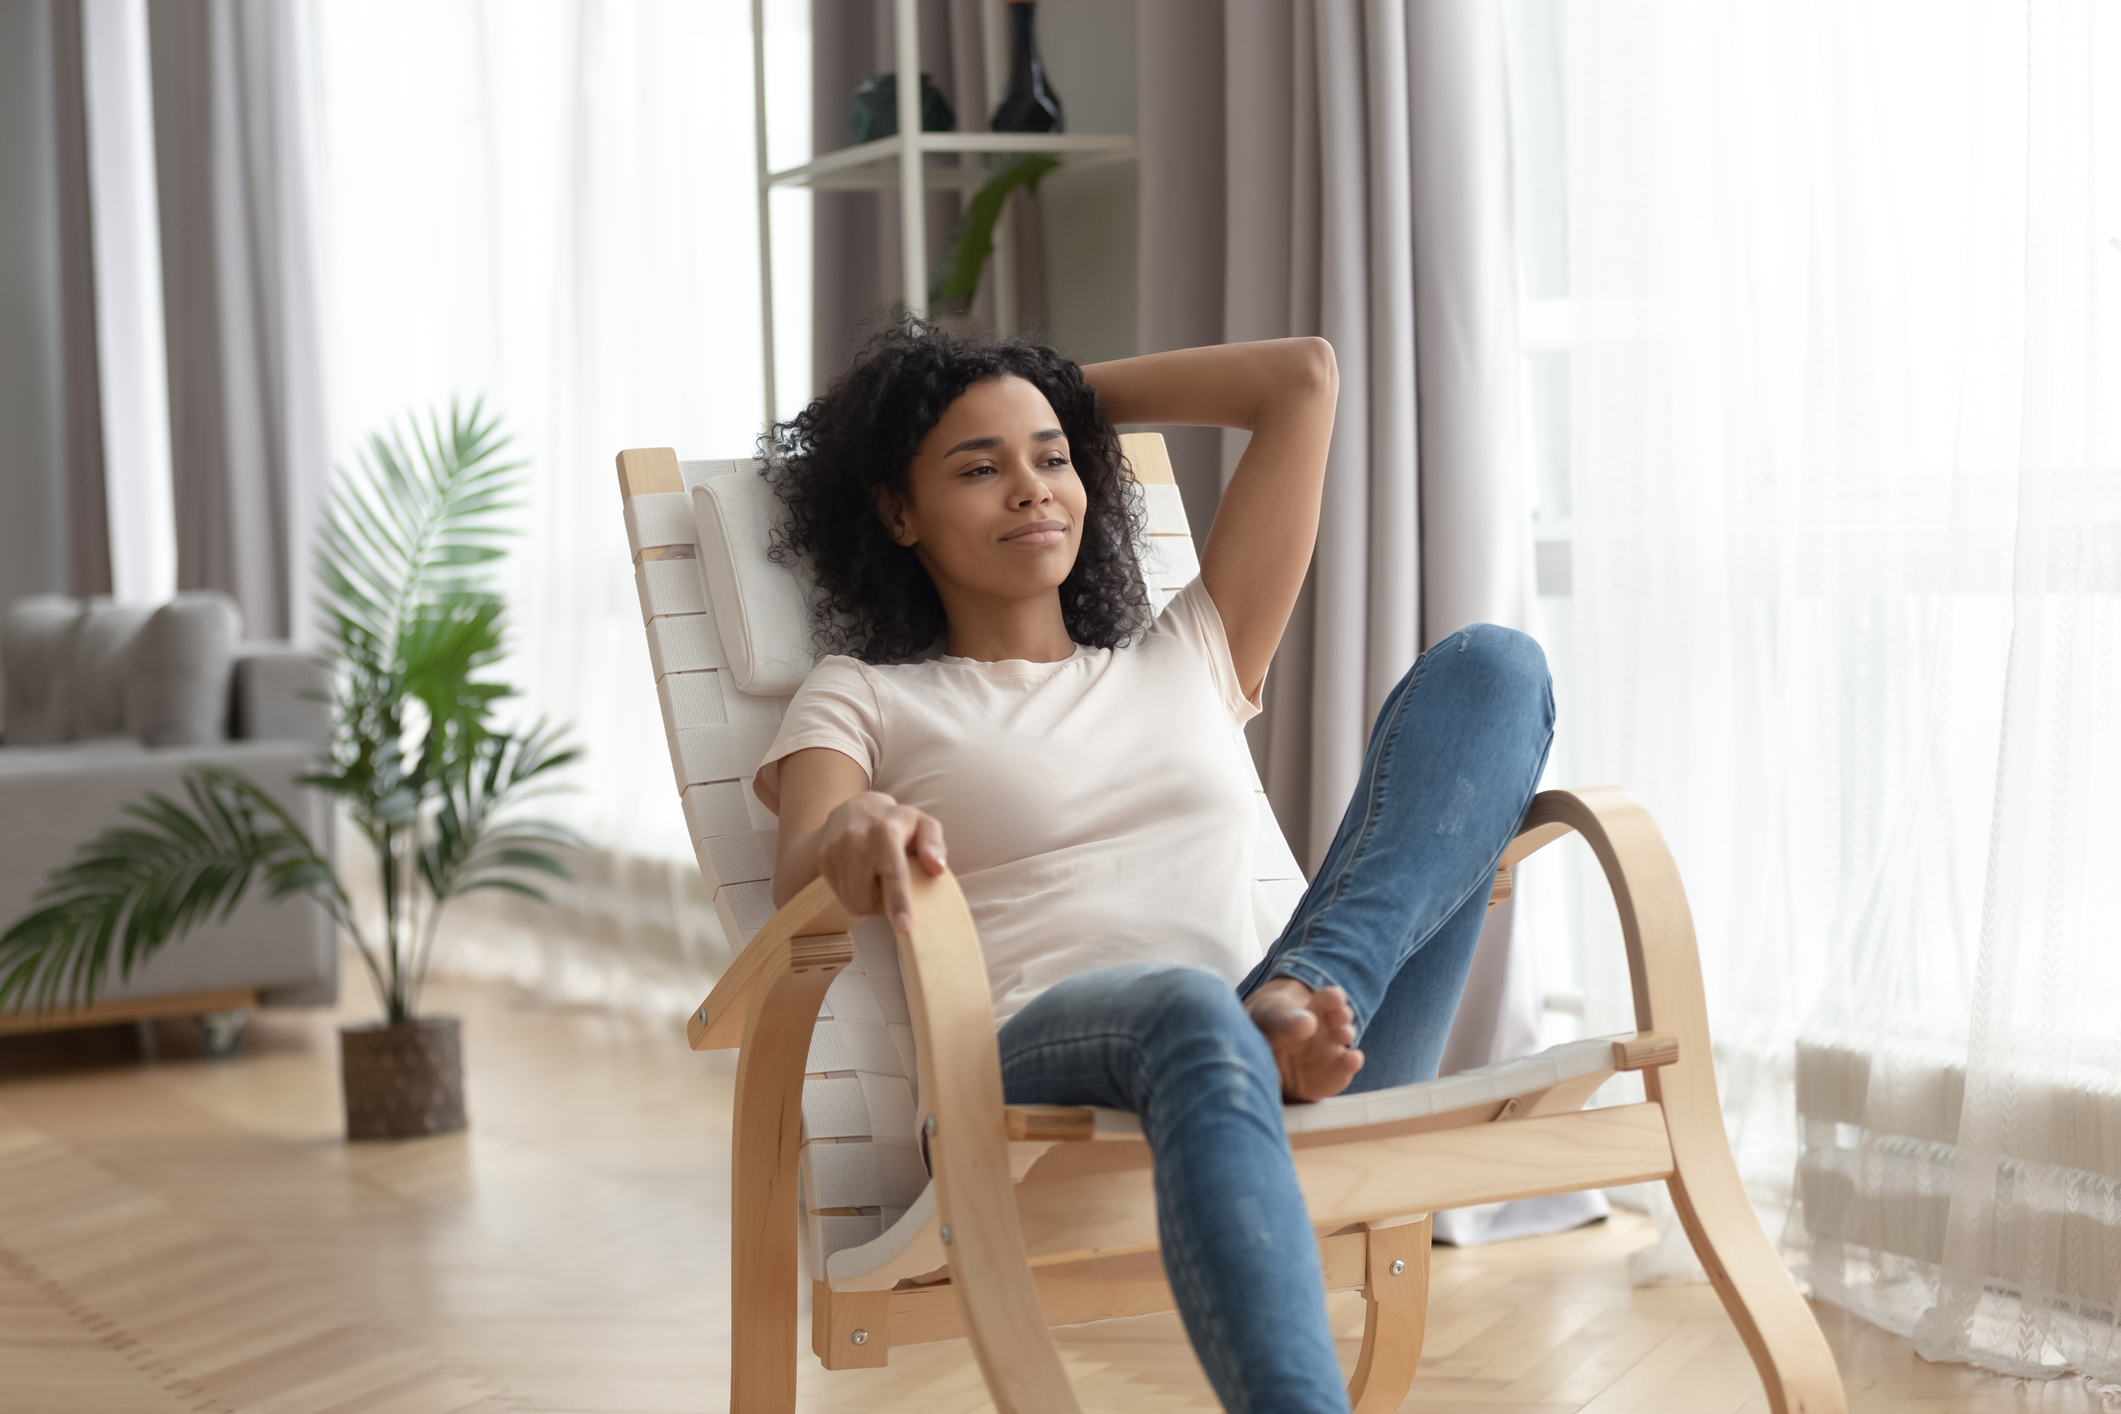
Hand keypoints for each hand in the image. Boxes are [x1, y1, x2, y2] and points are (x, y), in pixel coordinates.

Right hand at [815, 792, 947, 932]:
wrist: (855, 809)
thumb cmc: (897, 823)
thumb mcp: (924, 826)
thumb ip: (934, 845)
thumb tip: (937, 869)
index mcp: (887, 833)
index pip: (894, 873)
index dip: (899, 901)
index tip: (904, 926)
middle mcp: (857, 841)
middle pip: (866, 898)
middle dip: (882, 903)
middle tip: (890, 886)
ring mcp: (835, 850)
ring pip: (852, 901)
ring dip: (867, 898)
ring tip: (875, 877)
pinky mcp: (823, 859)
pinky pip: (840, 894)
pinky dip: (854, 892)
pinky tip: (860, 874)